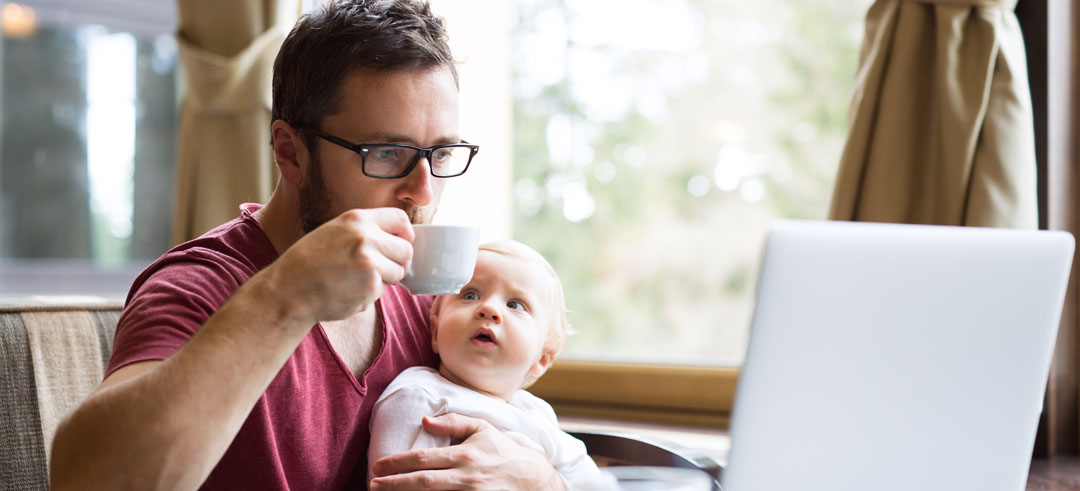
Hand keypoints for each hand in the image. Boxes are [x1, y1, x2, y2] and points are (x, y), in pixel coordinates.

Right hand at [261, 208, 413, 322]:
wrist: (288, 290)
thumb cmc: (309, 262)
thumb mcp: (335, 232)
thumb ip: (365, 231)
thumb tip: (400, 240)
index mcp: (357, 219)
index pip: (401, 219)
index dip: (405, 234)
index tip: (399, 244)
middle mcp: (365, 237)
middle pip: (406, 249)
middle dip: (398, 262)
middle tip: (379, 270)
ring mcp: (369, 262)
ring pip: (399, 272)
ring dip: (385, 279)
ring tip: (357, 279)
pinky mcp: (370, 286)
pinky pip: (383, 290)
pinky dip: (370, 294)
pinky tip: (348, 291)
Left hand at [370, 413, 564, 490]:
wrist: (531, 479)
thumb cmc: (502, 451)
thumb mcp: (482, 428)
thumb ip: (453, 423)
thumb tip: (425, 421)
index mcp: (466, 455)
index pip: (424, 459)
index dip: (398, 463)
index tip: (379, 466)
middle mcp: (466, 477)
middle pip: (423, 482)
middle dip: (395, 484)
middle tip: (373, 484)